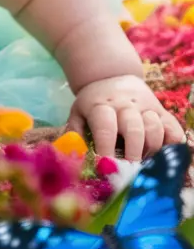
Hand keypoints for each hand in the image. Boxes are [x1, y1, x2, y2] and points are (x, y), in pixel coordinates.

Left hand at [66, 74, 184, 160]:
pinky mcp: (161, 111)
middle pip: (133, 127)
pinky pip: (172, 128)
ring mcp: (145, 107)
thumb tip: (75, 158)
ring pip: (154, 127)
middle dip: (133, 153)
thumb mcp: (78, 113)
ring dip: (151, 149)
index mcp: (101, 105)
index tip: (106, 166)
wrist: (112, 76)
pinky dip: (171, 143)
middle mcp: (125, 105)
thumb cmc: (94, 104)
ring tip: (143, 164)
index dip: (106, 146)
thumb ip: (74, 134)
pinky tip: (163, 154)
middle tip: (130, 172)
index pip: (104, 125)